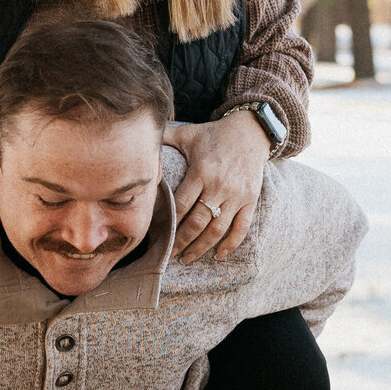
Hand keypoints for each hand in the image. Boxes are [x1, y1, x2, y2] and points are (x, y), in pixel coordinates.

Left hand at [166, 109, 270, 263]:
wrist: (251, 131)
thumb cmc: (215, 134)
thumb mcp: (188, 134)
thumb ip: (164, 138)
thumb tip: (139, 140)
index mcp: (201, 171)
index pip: (182, 204)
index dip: (170, 224)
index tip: (159, 237)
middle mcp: (219, 186)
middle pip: (197, 222)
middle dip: (182, 242)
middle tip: (170, 254)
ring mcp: (236, 195)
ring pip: (217, 229)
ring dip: (201, 247)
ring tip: (188, 258)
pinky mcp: (250, 200)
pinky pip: (241, 228)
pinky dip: (230, 244)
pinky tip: (219, 255)